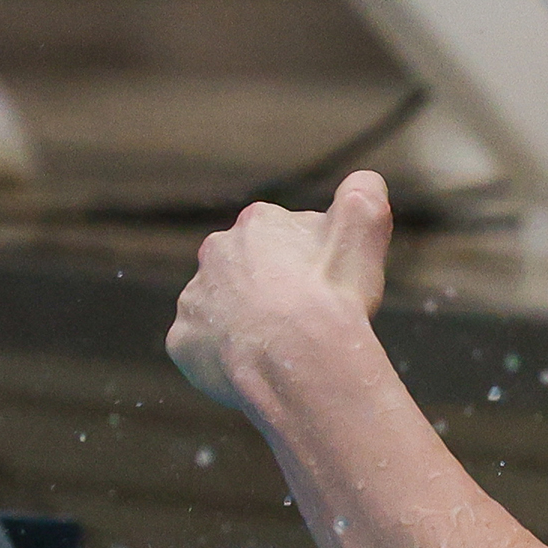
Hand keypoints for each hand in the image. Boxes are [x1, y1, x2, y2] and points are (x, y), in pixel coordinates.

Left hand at [168, 171, 393, 410]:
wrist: (299, 363)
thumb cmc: (332, 299)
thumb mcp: (363, 232)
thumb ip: (364, 196)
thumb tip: (365, 180)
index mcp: (258, 223)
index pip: (285, 239)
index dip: (309, 265)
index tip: (325, 289)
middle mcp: (216, 252)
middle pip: (248, 271)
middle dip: (269, 290)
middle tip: (302, 320)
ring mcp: (194, 298)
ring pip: (222, 308)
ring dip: (244, 323)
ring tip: (277, 349)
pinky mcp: (182, 340)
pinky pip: (203, 347)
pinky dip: (223, 356)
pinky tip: (252, 367)